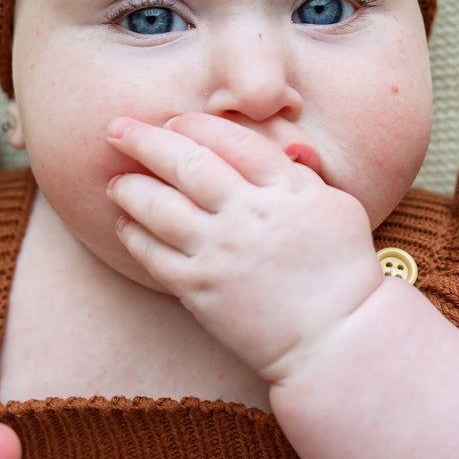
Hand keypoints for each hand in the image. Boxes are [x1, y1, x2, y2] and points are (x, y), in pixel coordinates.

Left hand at [106, 113, 384, 381]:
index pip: (228, 140)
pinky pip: (156, 256)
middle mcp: (247, 214)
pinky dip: (135, 236)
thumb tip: (271, 145)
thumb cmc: (343, 268)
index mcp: (284, 187)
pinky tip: (123, 224)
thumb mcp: (335, 203)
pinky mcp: (202, 290)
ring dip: (131, 189)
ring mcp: (221, 253)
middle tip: (116, 128)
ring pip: (160, 209)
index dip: (194, 125)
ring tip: (115, 181)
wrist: (337, 337)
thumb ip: (296, 172)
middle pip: (186, 165)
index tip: (173, 120)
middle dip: (145, 141)